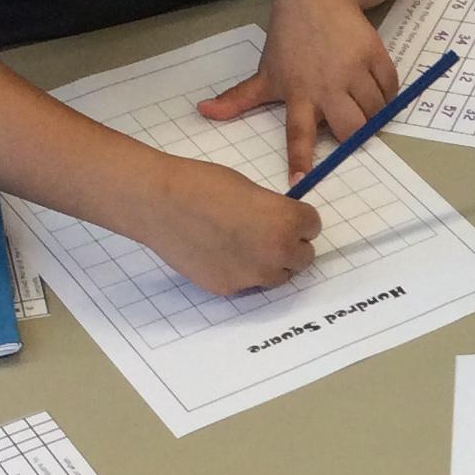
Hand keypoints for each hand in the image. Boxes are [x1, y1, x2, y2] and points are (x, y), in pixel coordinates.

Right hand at [136, 157, 320, 294]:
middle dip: (290, 245)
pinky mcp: (229, 289)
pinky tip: (221, 254)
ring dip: (270, 263)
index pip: (313, 227)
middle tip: (267, 233)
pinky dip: (241, 272)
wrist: (161, 203)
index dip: (298, 219)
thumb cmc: (204, 185)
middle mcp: (277, 253)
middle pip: (303, 258)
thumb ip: (275, 212)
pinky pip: (248, 284)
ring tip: (244, 245)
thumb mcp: (252, 190)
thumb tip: (282, 226)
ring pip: (278, 276)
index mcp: (288, 222)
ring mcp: (254, 276)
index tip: (283, 215)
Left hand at [197, 0, 398, 181]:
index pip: (298, 132)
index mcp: (297, 92)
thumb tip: (203, 112)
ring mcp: (353, 69)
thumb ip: (239, 98)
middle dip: (355, 136)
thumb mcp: (265, 71)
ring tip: (361, 106)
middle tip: (351, 130)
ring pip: (375, 110)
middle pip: (350, 127)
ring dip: (373, 115)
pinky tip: (373, 89)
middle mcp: (326, 84)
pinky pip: (389, 89)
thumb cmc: (289, 39)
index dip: (300, 158)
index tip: (301, 180)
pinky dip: (386, 95)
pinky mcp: (375, 55)